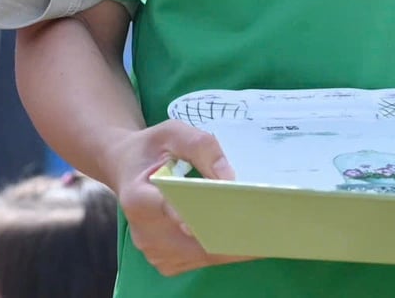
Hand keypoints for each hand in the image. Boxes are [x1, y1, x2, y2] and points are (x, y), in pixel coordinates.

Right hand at [108, 122, 250, 276]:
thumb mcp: (173, 132)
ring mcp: (153, 251)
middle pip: (196, 240)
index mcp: (139, 197)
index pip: (175, 210)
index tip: (241, 211)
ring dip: (233, 243)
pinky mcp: (164, 262)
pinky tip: (242, 232)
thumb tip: (230, 179)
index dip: (208, 213)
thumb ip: (202, 147)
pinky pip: (201, 260)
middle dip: (232, 230)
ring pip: (203, 255)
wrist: (125, 168)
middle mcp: (144, 232)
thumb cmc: (151, 148)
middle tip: (269, 219)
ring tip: (264, 226)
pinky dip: (223, 248)